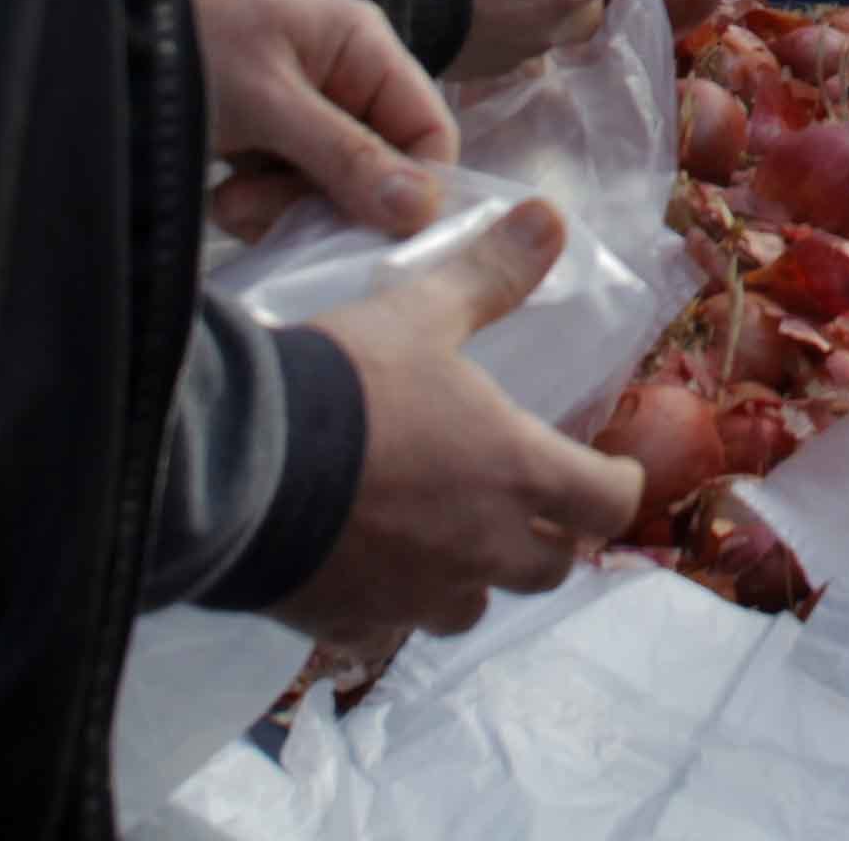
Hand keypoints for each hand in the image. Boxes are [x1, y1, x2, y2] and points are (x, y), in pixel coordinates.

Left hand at [191, 0, 458, 243]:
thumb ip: (345, 154)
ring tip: (231, 197)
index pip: (429, 130)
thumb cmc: (186, 41)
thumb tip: (424, 210)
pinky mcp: (266, 139)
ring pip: (333, 190)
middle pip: (383, 168)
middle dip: (327, 201)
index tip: (371, 235)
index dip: (414, 188)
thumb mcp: (266, 100)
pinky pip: (290, 193)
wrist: (91, 29)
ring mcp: (305, 110)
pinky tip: (222, 192)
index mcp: (363, 45)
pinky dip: (260, 205)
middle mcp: (345, 77)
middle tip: (262, 208)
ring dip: (285, 209)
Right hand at [267, 199, 649, 646]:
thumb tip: (549, 217)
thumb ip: (489, 274)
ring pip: (471, 607)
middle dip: (547, 537)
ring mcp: (415, 597)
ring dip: (471, 577)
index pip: (609, 503)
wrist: (233, 464)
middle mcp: (480, 550)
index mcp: (515, 473)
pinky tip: (365, 571)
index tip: (606, 471)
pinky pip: (389, 630)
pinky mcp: (350, 623)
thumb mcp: (420, 313)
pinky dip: (390, 605)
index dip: (616, 486)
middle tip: (525, 502)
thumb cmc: (344, 385)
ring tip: (443, 538)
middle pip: (549, 568)